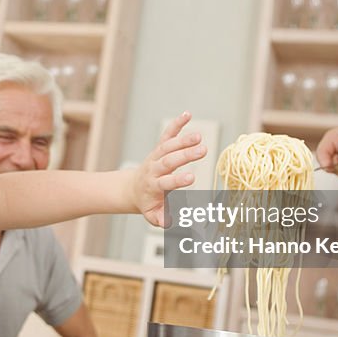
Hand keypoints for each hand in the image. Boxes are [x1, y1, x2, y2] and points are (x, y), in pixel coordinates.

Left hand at [133, 112, 205, 226]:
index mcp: (153, 186)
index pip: (166, 182)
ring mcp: (156, 156)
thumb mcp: (153, 215)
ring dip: (184, 140)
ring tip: (200, 136)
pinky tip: (188, 114)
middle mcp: (154, 169)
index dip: (178, 180)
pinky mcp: (159, 148)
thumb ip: (162, 219)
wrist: (133, 189)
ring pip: (168, 146)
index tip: (192, 177)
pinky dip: (176, 124)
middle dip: (185, 155)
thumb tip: (171, 222)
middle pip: (168, 160)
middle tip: (203, 150)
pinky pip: (167, 134)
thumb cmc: (148, 203)